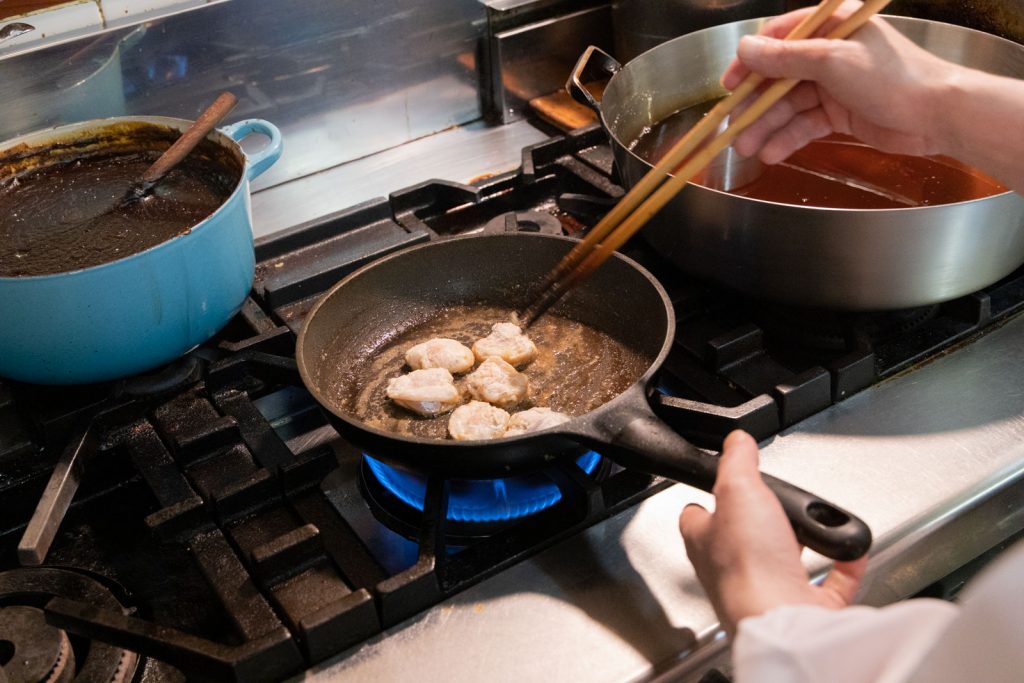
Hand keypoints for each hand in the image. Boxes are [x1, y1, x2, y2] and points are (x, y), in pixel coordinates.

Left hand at [678, 430, 866, 635]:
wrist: (782, 621)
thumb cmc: (748, 567)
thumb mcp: (738, 490)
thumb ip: (737, 463)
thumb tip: (735, 441)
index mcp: (707, 542)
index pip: (697, 516)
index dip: (708, 498)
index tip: (721, 483)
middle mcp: (734, 569)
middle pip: (746, 537)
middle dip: (765, 519)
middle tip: (780, 500)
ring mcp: (770, 589)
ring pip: (786, 558)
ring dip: (805, 539)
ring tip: (816, 522)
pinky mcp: (806, 606)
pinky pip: (831, 582)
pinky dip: (844, 564)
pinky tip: (850, 549)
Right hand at [720, 2, 959, 163]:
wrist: (936, 115)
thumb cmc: (891, 78)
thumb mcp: (833, 61)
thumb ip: (785, 58)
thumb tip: (745, 49)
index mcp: (831, 27)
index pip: (779, 39)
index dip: (750, 63)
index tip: (729, 85)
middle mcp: (830, 53)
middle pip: (779, 77)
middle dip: (755, 104)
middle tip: (732, 126)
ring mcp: (834, 85)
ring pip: (789, 105)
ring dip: (766, 126)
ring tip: (747, 148)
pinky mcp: (840, 113)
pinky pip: (805, 125)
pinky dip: (788, 139)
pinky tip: (772, 153)